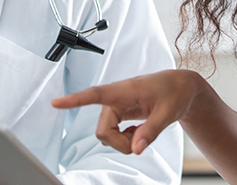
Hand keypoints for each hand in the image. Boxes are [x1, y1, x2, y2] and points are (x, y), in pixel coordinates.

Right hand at [51, 69, 201, 154]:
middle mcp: (115, 98)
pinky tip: (137, 132)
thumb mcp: (167, 114)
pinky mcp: (118, 114)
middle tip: (140, 144)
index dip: (75, 100)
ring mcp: (115, 107)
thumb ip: (150, 132)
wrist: (180, 87)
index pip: (95, 94)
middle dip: (119, 144)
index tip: (56, 103)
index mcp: (124, 90)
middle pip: (103, 130)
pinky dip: (125, 140)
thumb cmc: (174, 92)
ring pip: (106, 135)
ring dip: (122, 142)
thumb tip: (135, 149)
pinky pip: (113, 134)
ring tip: (142, 134)